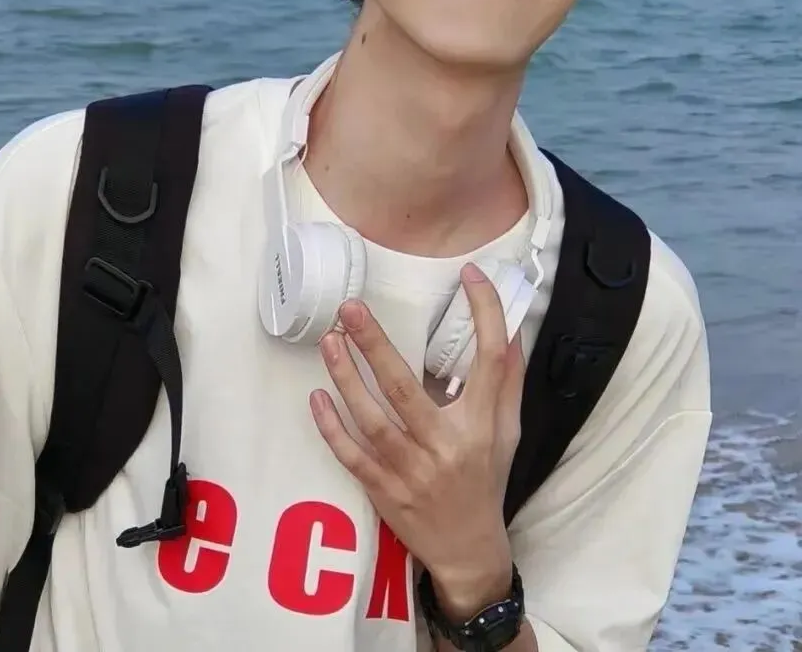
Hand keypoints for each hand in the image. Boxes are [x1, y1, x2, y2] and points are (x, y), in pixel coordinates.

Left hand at [309, 263, 523, 619]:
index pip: (490, 361)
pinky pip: (352, 457)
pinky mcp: (384, 492)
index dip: (485, 314)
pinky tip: (316, 398)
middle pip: (406, 388)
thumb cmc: (486, 480)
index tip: (470, 275)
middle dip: (376, 344)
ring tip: (329, 341)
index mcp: (482, 426)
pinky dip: (332, 429)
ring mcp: (412, 472)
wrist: (470, 552)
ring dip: (346, 379)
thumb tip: (511, 328)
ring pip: (373, 421)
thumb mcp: (507, 432)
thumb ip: (507, 381)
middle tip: (350, 308)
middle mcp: (447, 447)